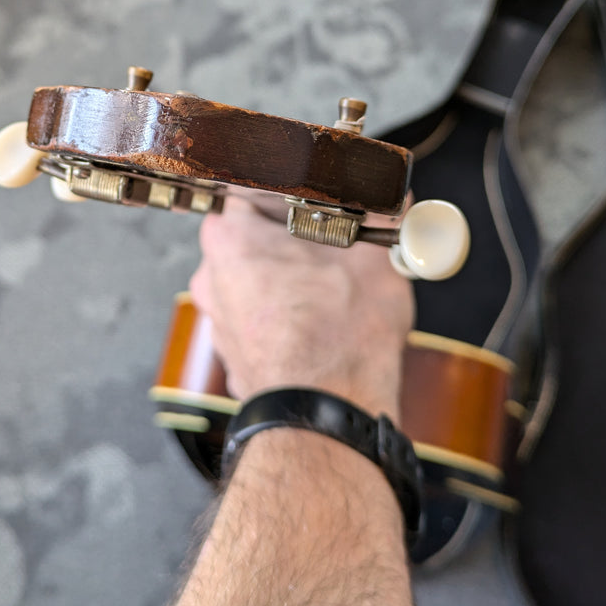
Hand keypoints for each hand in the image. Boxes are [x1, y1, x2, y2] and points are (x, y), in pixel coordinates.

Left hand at [189, 198, 414, 420]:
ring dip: (293, 273)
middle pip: (254, 234)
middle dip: (297, 233)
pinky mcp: (236, 354)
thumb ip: (379, 219)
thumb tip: (392, 199)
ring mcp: (220, 320)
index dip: (292, 185)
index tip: (321, 189)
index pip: (251, 187)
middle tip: (340, 234)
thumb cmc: (338, 342)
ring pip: (258, 278)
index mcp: (230, 240)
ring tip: (337, 278)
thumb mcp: (374, 261)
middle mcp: (212, 278)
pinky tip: (323, 316)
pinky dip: (287, 310)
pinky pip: (261, 315)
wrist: (327, 421)